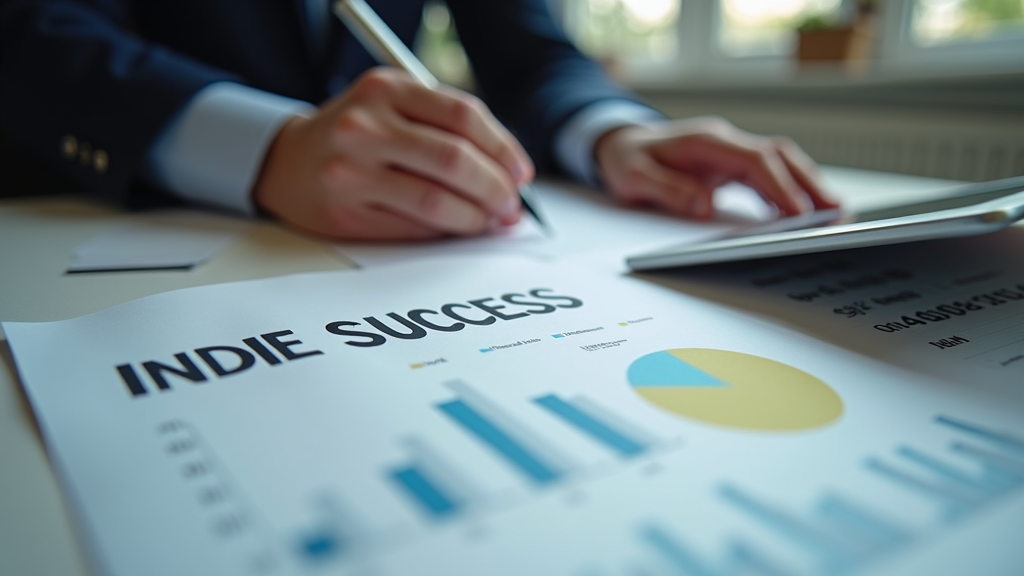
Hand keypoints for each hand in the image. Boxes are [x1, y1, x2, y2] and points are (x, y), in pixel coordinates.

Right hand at [253, 68, 534, 239]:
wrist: (287, 161)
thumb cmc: (356, 134)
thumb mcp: (393, 106)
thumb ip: (446, 127)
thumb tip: (509, 174)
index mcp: (385, 89)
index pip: (463, 117)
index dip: (503, 149)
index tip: (521, 173)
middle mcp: (364, 127)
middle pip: (454, 161)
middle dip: (495, 188)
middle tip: (510, 206)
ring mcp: (350, 173)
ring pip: (435, 202)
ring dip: (475, 218)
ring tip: (490, 221)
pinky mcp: (345, 214)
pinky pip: (412, 228)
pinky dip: (445, 233)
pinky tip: (457, 230)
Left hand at [594, 116, 837, 219]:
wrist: (619, 143)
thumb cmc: (627, 160)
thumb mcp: (634, 178)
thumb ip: (668, 191)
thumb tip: (704, 208)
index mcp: (704, 141)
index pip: (755, 161)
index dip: (779, 187)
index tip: (799, 213)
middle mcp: (724, 141)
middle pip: (779, 156)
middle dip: (809, 184)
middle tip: (836, 214)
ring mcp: (731, 150)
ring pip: (781, 162)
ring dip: (806, 186)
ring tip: (832, 215)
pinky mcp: (732, 163)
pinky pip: (769, 173)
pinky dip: (788, 191)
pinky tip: (802, 214)